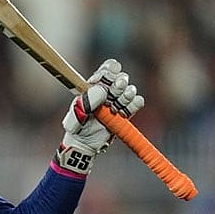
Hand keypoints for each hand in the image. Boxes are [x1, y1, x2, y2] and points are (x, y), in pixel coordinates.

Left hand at [55, 59, 144, 174]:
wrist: (85, 144)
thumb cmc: (77, 126)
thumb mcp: (76, 113)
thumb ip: (87, 100)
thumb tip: (103, 91)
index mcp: (94, 85)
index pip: (107, 69)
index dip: (111, 70)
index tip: (109, 78)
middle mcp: (108, 91)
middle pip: (122, 77)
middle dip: (119, 85)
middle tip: (111, 96)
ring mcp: (118, 101)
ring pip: (130, 89)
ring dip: (125, 97)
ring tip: (114, 108)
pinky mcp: (126, 112)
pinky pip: (138, 102)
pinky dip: (133, 105)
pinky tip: (122, 113)